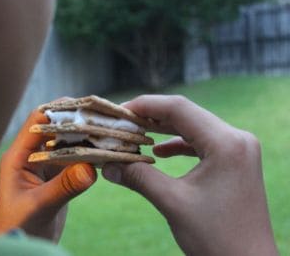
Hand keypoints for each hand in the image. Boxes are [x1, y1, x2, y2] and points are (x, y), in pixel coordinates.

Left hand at [0, 110, 96, 241]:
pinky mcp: (57, 176)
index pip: (37, 122)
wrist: (22, 245)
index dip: (58, 111)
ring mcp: (45, 165)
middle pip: (54, 128)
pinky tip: (104, 151)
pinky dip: (88, 154)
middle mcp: (31, 156)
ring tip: (107, 130)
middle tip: (101, 116)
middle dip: (76, 121)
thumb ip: (64, 186)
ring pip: (66, 143)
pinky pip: (74, 159)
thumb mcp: (40, 206)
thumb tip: (90, 168)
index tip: (83, 106)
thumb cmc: (19, 227)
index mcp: (18, 157)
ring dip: (84, 137)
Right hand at [102, 95, 277, 255]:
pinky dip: (178, 145)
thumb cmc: (216, 237)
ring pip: (193, 127)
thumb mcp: (172, 202)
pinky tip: (159, 151)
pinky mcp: (234, 161)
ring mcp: (238, 149)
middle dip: (151, 117)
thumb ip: (138, 177)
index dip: (145, 106)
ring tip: (135, 133)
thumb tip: (107, 165)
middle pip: (186, 114)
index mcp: (226, 143)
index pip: (179, 109)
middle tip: (122, 122)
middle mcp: (236, 139)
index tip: (119, 111)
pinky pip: (201, 143)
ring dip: (163, 130)